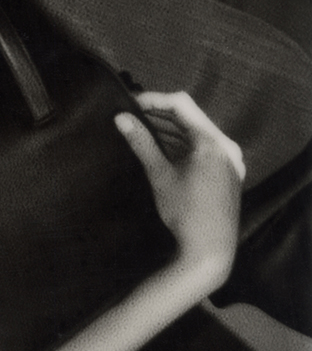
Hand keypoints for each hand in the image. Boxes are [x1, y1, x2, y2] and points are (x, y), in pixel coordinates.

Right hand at [115, 91, 244, 284]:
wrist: (210, 251)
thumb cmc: (185, 212)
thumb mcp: (160, 174)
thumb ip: (141, 142)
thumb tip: (121, 118)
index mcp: (213, 142)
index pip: (181, 104)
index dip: (153, 99)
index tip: (129, 104)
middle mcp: (226, 146)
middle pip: (190, 116)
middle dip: (159, 114)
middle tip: (131, 115)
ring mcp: (229, 160)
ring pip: (195, 132)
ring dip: (169, 129)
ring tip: (140, 129)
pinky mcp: (226, 172)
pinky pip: (202, 148)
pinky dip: (180, 144)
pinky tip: (160, 147)